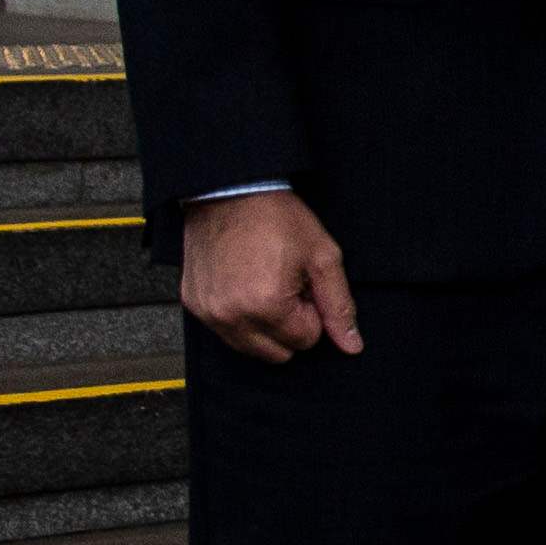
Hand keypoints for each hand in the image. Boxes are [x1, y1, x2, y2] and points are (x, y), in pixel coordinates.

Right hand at [180, 190, 360, 362]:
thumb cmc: (276, 218)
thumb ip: (339, 306)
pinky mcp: (193, 304)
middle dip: (289, 325)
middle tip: (286, 286)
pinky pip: (225, 331)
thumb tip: (351, 345)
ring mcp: (208, 312)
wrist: (229, 191)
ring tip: (264, 284)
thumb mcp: (322, 258)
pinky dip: (239, 316)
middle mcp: (231, 316)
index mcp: (267, 307)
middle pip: (277, 353)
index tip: (303, 285)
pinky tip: (243, 284)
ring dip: (264, 324)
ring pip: (250, 347)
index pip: (306, 340)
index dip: (312, 312)